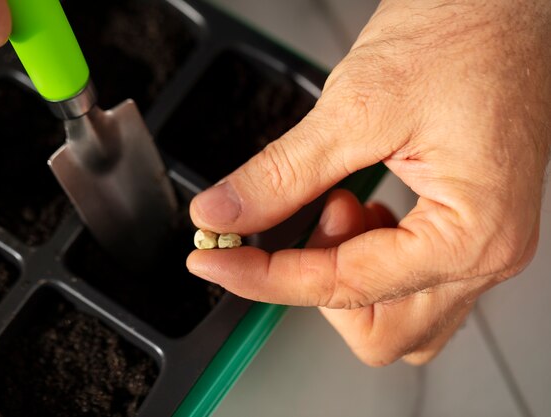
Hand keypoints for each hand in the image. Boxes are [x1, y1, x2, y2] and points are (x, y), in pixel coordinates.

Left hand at [188, 0, 550, 365]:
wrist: (504, 2)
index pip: (345, 287)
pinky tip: (358, 211)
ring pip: (395, 317)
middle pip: (379, 331)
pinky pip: (406, 281)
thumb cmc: (462, 36)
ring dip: (345, 276)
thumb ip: (283, 175)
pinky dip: (365, 260)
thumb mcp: (357, 107)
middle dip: (320, 282)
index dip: (266, 278)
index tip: (216, 261)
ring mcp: (479, 245)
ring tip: (339, 203)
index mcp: (471, 234)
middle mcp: (486, 253)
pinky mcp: (464, 227)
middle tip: (308, 217)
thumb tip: (225, 215)